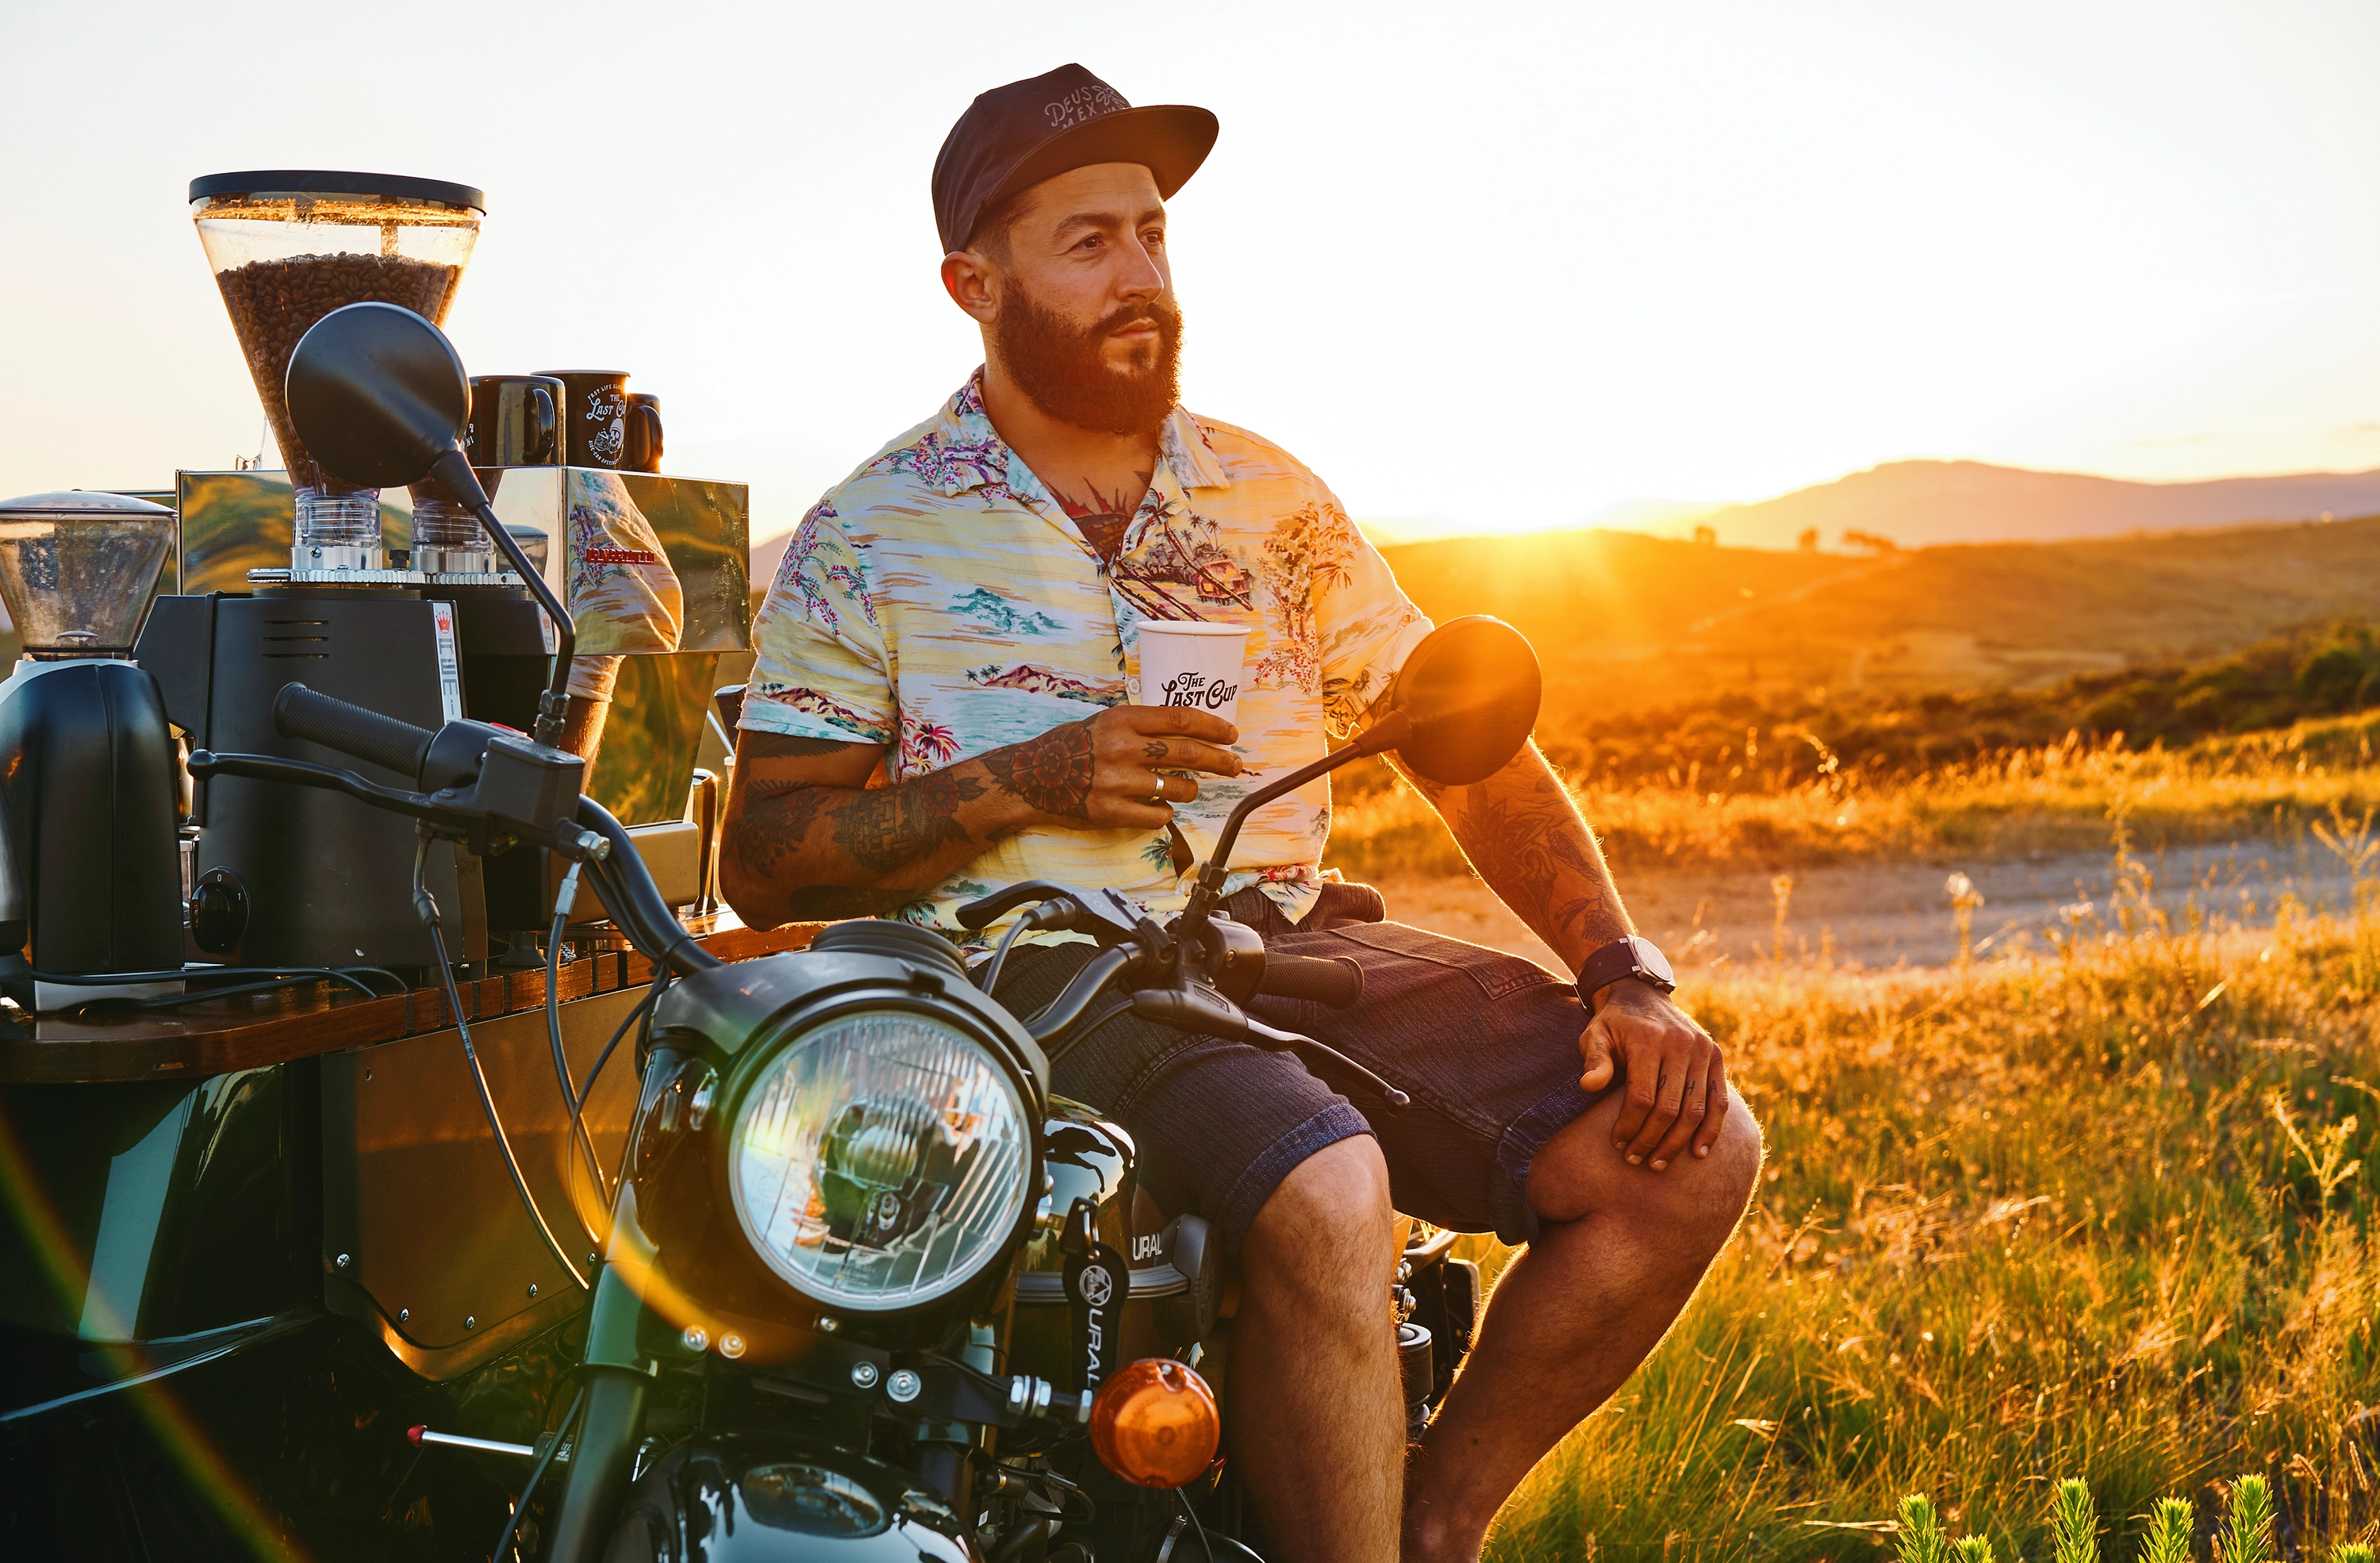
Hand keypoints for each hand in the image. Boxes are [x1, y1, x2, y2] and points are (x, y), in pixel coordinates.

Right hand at [980, 705, 1241, 830]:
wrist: (1029, 779)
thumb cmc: (1070, 748)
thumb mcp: (1104, 723)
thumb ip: (1141, 726)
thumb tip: (1188, 732)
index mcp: (1122, 720)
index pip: (1181, 719)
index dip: (1213, 727)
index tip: (1230, 735)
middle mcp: (1121, 748)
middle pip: (1188, 753)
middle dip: (1219, 761)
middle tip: (1235, 766)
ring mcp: (1116, 782)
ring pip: (1178, 788)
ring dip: (1190, 790)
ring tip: (1187, 789)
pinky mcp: (1110, 812)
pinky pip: (1157, 816)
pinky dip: (1165, 813)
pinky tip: (1158, 808)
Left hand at [1578, 981, 1728, 1171]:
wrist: (1642, 995)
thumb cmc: (1612, 1024)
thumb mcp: (1595, 1035)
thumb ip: (1593, 1060)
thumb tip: (1588, 1086)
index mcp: (1649, 1040)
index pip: (1642, 1097)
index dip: (1629, 1126)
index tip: (1617, 1144)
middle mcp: (1680, 1044)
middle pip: (1670, 1108)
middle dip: (1651, 1140)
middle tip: (1636, 1160)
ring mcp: (1702, 1050)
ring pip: (1695, 1110)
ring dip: (1677, 1143)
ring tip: (1658, 1163)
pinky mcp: (1716, 1056)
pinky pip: (1718, 1099)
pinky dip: (1711, 1129)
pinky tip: (1698, 1152)